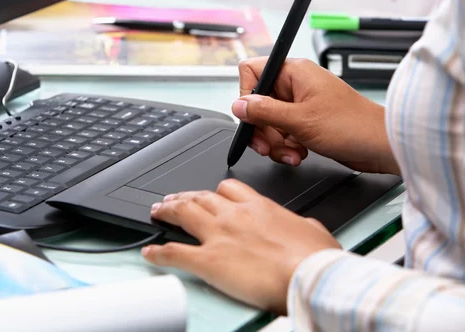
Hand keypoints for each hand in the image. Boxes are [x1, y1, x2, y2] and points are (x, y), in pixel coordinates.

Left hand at [141, 179, 340, 314]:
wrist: (308, 275)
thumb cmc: (314, 258)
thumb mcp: (315, 231)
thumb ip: (304, 225)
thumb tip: (306, 225)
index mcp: (259, 207)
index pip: (228, 188)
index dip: (213, 191)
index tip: (207, 194)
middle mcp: (234, 215)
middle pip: (200, 197)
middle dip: (183, 197)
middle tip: (172, 200)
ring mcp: (218, 235)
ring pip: (183, 214)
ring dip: (167, 212)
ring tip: (156, 212)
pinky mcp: (208, 260)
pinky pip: (175, 253)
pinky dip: (159, 252)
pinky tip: (149, 252)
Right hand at [232, 57, 399, 174]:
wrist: (380, 146)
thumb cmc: (352, 125)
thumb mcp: (300, 120)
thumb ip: (264, 112)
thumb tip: (238, 106)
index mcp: (294, 72)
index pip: (252, 72)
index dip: (247, 96)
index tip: (251, 117)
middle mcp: (295, 85)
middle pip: (258, 103)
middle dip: (262, 129)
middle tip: (268, 146)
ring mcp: (300, 104)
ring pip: (269, 122)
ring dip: (275, 142)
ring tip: (291, 153)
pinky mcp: (306, 121)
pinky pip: (282, 132)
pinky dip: (286, 146)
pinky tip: (298, 154)